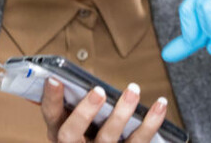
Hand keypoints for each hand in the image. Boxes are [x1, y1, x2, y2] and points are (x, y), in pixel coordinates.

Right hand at [41, 77, 167, 141]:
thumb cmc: (90, 131)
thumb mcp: (76, 119)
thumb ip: (77, 100)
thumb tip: (82, 74)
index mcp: (59, 133)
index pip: (50, 116)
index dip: (51, 99)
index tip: (55, 79)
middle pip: (72, 134)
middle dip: (84, 112)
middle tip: (98, 91)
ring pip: (108, 140)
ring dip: (122, 113)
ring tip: (133, 89)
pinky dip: (151, 123)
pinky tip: (160, 104)